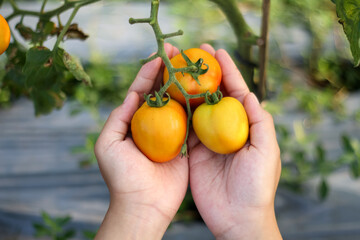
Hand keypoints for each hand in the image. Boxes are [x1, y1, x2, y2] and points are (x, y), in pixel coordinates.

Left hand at [94, 44, 187, 239]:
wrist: (143, 204)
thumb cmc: (121, 176)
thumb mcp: (108, 144)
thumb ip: (119, 117)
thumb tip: (134, 93)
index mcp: (133, 122)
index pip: (141, 91)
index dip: (148, 72)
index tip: (159, 56)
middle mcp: (153, 125)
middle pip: (162, 93)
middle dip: (169, 72)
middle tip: (179, 53)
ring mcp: (171, 134)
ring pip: (179, 104)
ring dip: (184, 85)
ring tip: (193, 66)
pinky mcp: (186, 145)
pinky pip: (193, 122)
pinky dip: (198, 107)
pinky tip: (204, 91)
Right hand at [188, 44, 281, 239]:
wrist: (237, 217)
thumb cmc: (257, 186)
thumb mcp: (266, 151)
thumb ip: (259, 122)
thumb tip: (249, 94)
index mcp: (245, 126)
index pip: (236, 92)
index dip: (228, 71)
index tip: (216, 51)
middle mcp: (225, 129)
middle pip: (213, 95)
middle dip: (204, 73)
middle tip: (192, 53)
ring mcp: (207, 140)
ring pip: (196, 108)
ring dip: (188, 87)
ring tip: (177, 68)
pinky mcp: (192, 151)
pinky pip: (183, 128)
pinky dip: (177, 111)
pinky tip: (169, 95)